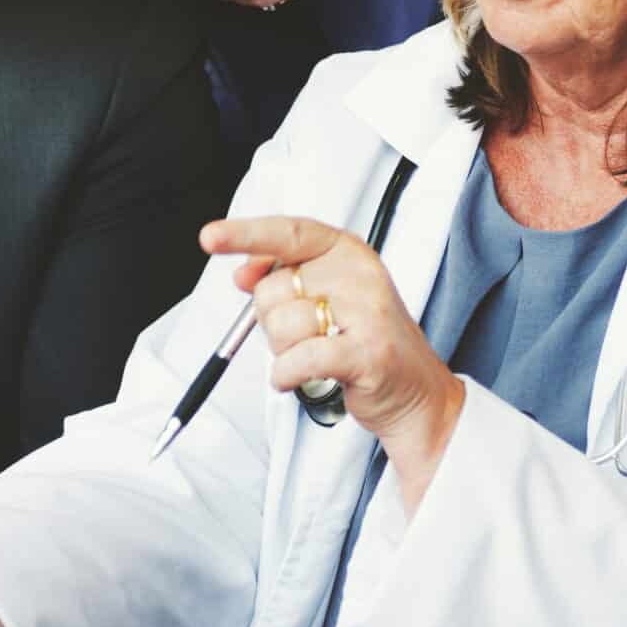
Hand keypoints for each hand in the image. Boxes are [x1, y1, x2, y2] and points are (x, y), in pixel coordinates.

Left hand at [198, 215, 463, 503]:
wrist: (416, 393)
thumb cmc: (366, 343)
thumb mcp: (330, 295)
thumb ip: (286, 276)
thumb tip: (242, 272)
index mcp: (348, 252)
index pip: (288, 233)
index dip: (244, 234)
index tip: (210, 237)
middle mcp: (359, 274)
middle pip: (273, 288)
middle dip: (271, 320)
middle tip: (304, 335)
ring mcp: (367, 312)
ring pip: (280, 326)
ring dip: (282, 352)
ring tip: (312, 356)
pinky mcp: (366, 352)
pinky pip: (297, 359)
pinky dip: (286, 375)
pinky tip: (296, 377)